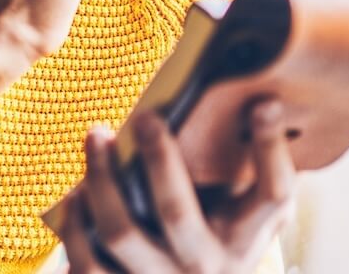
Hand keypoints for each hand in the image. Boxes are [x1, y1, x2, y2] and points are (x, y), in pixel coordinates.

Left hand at [62, 100, 295, 273]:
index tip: (264, 104)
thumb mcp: (244, 216)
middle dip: (158, 157)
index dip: (271, 148)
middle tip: (145, 115)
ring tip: (96, 137)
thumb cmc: (218, 242)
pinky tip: (76, 196)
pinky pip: (87, 264)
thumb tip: (248, 93)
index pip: (273, 195)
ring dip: (101, 181)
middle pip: (176, 210)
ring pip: (120, 233)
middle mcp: (205, 265)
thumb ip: (248, 169)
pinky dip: (75, 227)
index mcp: (244, 240)